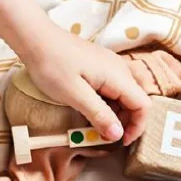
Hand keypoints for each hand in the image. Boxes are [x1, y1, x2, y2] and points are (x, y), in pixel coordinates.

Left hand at [19, 26, 148, 144]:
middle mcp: (119, 69)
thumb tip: (118, 135)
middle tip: (104, 136)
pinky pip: (111, 89)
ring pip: (123, 96)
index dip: (137, 127)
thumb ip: (99, 115)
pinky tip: (88, 110)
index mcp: (118, 76)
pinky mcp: (99, 66)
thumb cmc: (52, 65)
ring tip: (93, 126)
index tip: (121, 142)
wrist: (36, 38)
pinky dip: (105, 103)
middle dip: (124, 122)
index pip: (143, 105)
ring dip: (113, 114)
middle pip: (135, 101)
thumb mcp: (74, 95)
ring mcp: (109, 66)